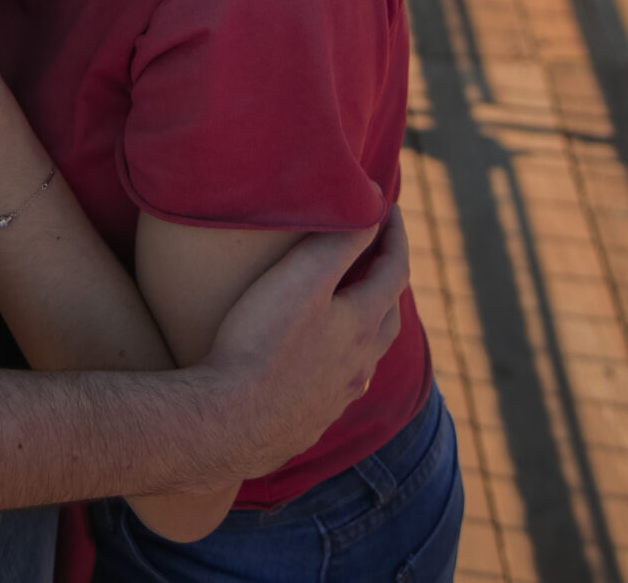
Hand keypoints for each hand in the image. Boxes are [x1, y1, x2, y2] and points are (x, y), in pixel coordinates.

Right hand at [193, 208, 408, 484]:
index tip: (391, 206)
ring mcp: (339, 397)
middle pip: (388, 314)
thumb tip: (377, 204)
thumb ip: (342, 239)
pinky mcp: (313, 420)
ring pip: (368, 353)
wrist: (230, 423)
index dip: (397, 234)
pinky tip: (323, 360)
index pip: (396, 270)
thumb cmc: (262, 342)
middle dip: (386, 277)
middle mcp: (361, 365)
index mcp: (363, 325)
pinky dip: (343, 357)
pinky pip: (343, 382)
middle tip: (373, 251)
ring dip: (368, 321)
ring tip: (351, 303)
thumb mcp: (302, 277)